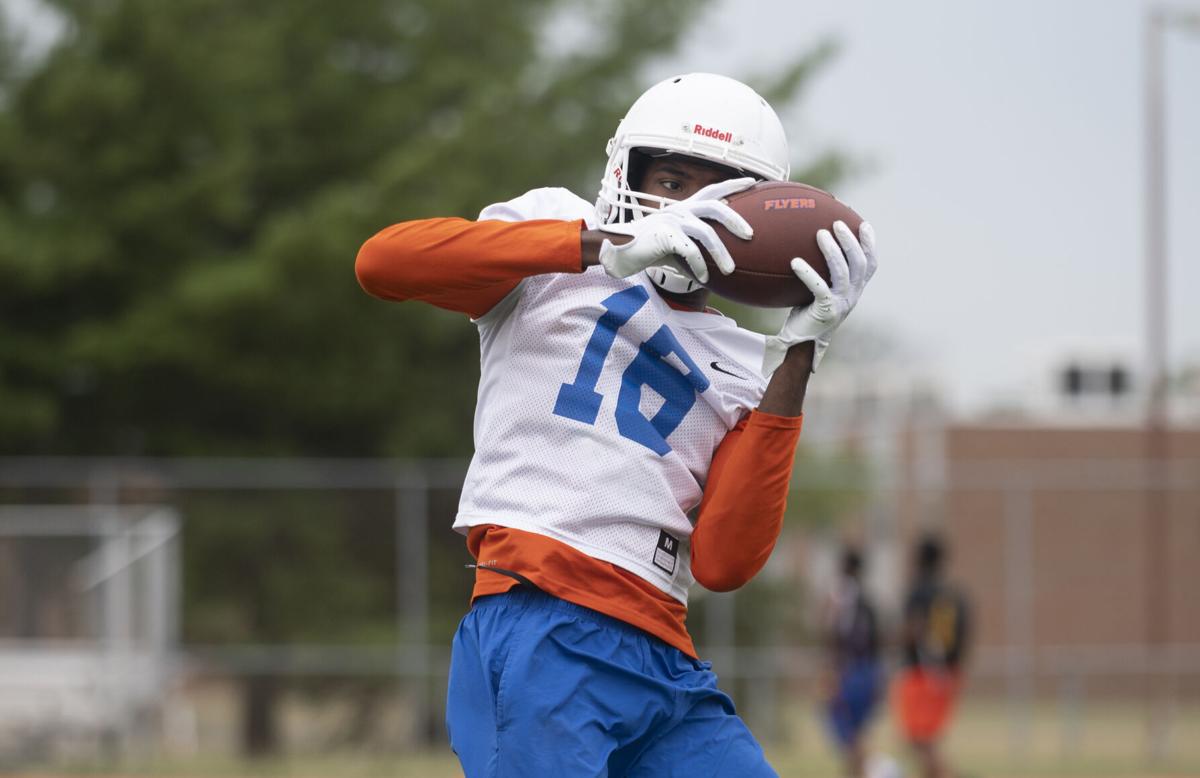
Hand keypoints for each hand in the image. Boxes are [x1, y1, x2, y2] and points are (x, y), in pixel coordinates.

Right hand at [596, 177, 755, 282]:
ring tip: (730, 270)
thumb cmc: (649, 250)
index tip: (753, 183)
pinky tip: (704, 279)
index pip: (712, 190)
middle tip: (750, 235)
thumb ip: (695, 247)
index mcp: (684, 207)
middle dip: (736, 219)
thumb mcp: (676, 245)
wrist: (619, 252)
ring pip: (706, 233)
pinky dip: (700, 266)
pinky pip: (690, 251)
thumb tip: (720, 267)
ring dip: (720, 253)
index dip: (733, 185)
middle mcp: (680, 209)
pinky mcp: (665, 234)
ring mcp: (672, 220)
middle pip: (715, 206)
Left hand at [763, 220, 876, 376]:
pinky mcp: (826, 311)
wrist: (799, 345)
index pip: (870, 265)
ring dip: (832, 251)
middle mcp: (852, 296)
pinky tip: (794, 262)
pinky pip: (818, 288)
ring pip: (843, 273)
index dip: (870, 244)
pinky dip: (807, 273)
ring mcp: (841, 304)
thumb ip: (819, 273)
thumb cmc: (804, 315)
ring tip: (820, 234)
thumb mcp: (815, 291)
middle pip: (859, 264)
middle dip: (850, 241)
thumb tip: (801, 243)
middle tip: (837, 223)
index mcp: (854, 290)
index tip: (864, 224)